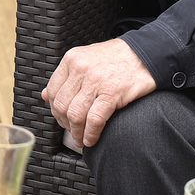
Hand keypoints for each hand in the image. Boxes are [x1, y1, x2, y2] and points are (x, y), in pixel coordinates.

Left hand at [42, 38, 156, 147]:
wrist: (148, 54)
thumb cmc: (118, 59)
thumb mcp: (86, 59)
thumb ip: (66, 76)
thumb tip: (45, 95)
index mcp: (72, 59)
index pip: (52, 90)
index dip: (55, 110)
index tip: (62, 119)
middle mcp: (80, 68)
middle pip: (62, 105)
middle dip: (65, 124)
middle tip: (73, 132)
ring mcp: (96, 80)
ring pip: (75, 115)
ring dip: (77, 133)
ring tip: (82, 140)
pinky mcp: (112, 92)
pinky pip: (94, 119)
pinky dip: (91, 134)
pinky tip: (92, 139)